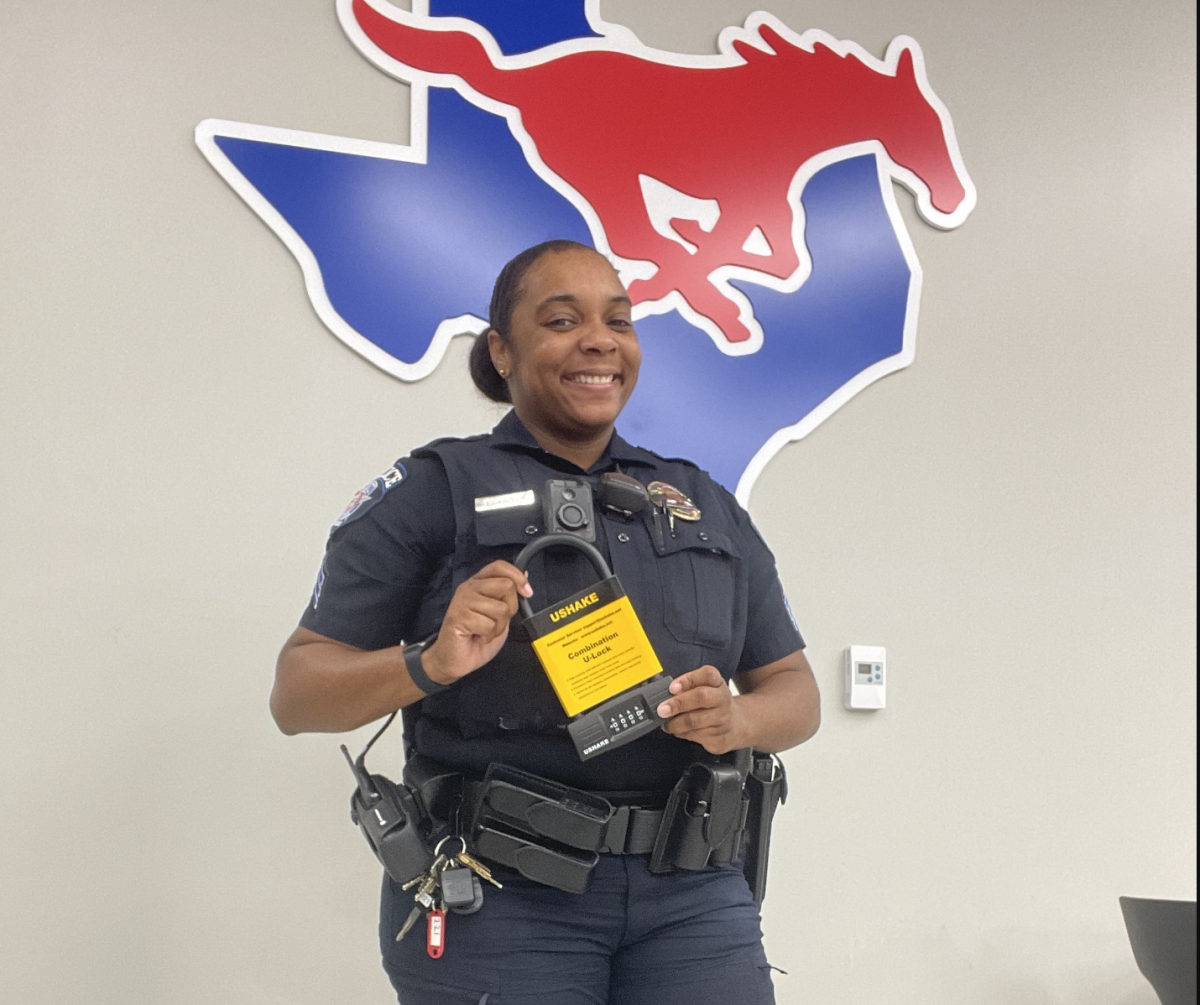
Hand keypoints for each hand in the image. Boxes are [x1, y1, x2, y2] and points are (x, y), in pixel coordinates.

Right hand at [421, 561, 531, 684]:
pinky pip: (488, 625)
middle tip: (496, 621)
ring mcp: (462, 601)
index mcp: (478, 583)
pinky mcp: (458, 617)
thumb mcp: (500, 614)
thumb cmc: (475, 637)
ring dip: (498, 627)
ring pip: (500, 608)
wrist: (454, 660)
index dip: (517, 577)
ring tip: (485, 631)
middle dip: (510, 608)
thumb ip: (509, 595)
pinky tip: (477, 637)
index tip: (526, 592)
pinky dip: (488, 636)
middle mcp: (469, 588)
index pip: (499, 566)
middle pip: (506, 585)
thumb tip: (524, 575)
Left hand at [656, 665, 749, 754]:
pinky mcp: (720, 738)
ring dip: (675, 723)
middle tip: (662, 709)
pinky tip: (679, 731)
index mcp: (717, 683)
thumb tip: (664, 695)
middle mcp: (722, 699)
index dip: (688, 679)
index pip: (707, 675)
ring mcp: (723, 719)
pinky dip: (682, 733)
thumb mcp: (705, 689)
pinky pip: (695, 736)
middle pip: (701, 697)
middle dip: (678, 703)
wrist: (737, 725)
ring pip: (695, 721)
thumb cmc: (713, 704)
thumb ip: (687, 688)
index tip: (672, 687)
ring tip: (666, 724)